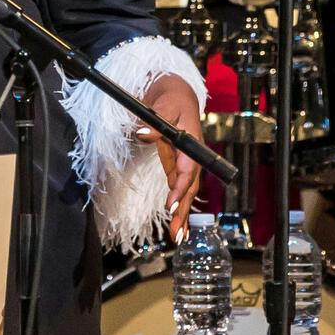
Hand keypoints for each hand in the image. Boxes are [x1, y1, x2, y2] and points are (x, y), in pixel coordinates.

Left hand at [139, 74, 203, 238]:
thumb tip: (142, 133)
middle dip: (183, 210)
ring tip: (178, 238)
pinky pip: (181, 190)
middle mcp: (192, 157)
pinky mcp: (179, 168)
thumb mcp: (163, 106)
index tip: (170, 204)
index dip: (181, 187)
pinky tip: (178, 228)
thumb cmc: (171, 100)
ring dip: (183, 216)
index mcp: (191, 142)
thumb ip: (153, 123)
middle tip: (176, 232)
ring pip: (187, 193)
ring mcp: (186, 164)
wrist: (178, 96)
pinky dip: (180, 209)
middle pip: (190, 187)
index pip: (188, 169)